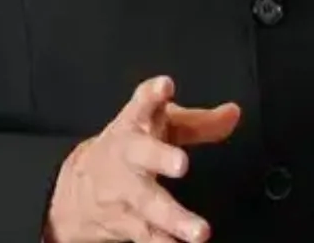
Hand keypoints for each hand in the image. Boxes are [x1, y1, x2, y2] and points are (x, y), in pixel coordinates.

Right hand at [43, 75, 241, 242]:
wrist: (79, 187)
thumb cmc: (131, 148)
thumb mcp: (159, 126)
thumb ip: (199, 122)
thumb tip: (234, 113)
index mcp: (134, 125)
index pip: (140, 104)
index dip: (151, 95)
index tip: (164, 86)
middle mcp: (126, 156)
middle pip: (140, 155)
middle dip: (159, 158)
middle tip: (181, 163)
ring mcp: (123, 191)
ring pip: (147, 204)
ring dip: (173, 218)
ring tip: (200, 231)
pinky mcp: (125, 221)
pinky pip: (147, 237)